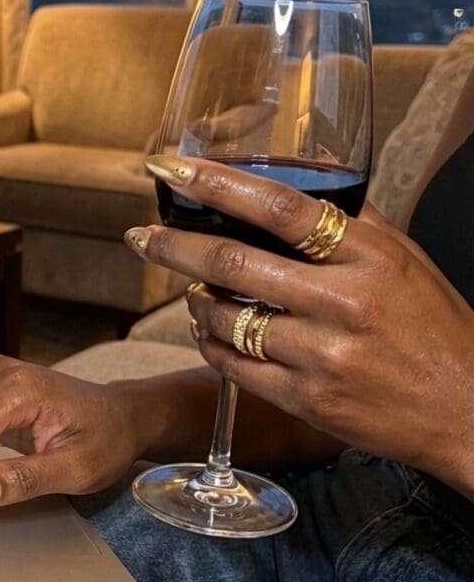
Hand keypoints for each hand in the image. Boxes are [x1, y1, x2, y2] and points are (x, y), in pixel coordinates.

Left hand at [127, 156, 473, 496]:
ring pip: (225, 320)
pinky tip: (208, 331)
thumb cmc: (435, 331)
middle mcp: (344, 303)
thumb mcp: (406, 262)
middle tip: (139, 236)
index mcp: (373, 256)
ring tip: (190, 291)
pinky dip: (210, 344)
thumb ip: (353, 222)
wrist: (467, 412)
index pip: (280, 206)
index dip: (217, 183)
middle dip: (173, 247)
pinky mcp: (305, 400)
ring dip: (195, 302)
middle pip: (234, 264)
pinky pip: (233, 367)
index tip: (170, 169)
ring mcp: (322, 356)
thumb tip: (307, 175)